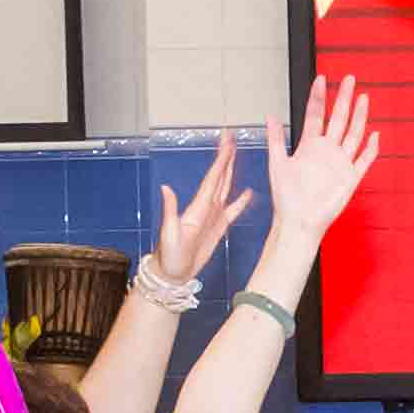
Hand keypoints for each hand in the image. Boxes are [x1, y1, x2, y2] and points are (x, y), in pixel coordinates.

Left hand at [140, 132, 250, 289]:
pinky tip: (248, 193)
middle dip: (225, 158)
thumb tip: (165, 188)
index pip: (212, 180)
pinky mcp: (218, 228)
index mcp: (197, 209)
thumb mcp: (168, 233)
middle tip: (230, 139)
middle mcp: (205, 209)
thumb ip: (170, 210)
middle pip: (219, 178)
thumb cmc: (169, 257)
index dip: (221, 161)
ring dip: (231, 172)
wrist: (172, 274)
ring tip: (236, 156)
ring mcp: (212, 217)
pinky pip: (232, 211)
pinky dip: (240, 201)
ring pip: (225, 189)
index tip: (227, 144)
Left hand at [273, 70, 383, 233]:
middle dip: (344, 98)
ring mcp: (340, 163)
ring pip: (353, 134)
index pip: (315, 115)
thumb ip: (276, 139)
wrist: (299, 222)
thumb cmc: (286, 197)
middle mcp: (326, 151)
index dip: (318, 97)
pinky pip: (364, 159)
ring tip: (363, 97)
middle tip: (349, 78)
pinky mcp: (351, 178)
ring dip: (359, 116)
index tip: (321, 79)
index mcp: (309, 146)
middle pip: (338, 118)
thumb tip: (269, 115)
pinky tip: (375, 134)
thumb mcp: (277, 164)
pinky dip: (371, 147)